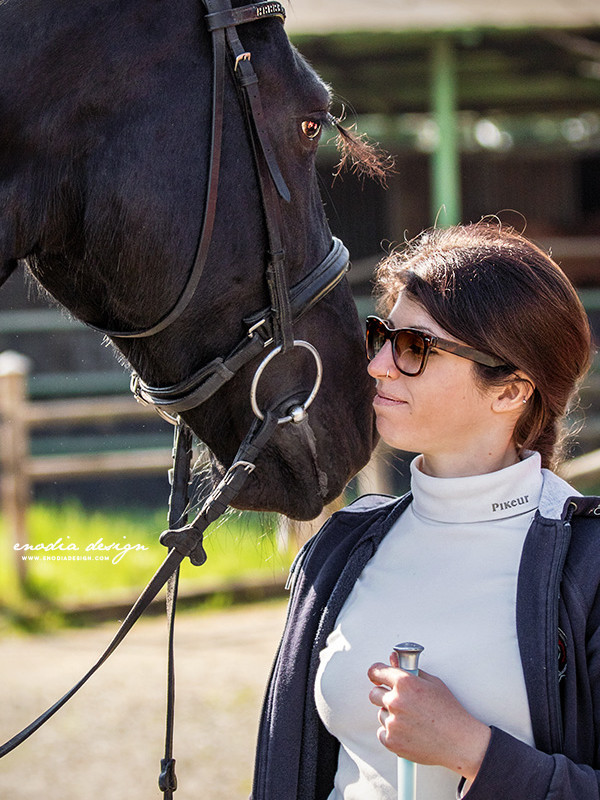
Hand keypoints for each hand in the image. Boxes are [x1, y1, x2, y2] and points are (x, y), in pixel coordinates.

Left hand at [367, 653, 490, 781]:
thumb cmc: (450, 712)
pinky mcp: (392, 741)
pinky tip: (408, 732)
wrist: (460, 742)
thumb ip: (410, 669)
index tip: (376, 676)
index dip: (375, 673)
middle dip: (384, 695)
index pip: (376, 671)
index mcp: (405, 683)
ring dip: (391, 715)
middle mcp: (396, 701)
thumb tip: (393, 658)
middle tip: (400, 702)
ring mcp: (393, 722)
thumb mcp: (433, 683)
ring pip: (381, 714)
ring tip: (412, 720)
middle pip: (374, 694)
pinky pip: (382, 732)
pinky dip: (392, 733)